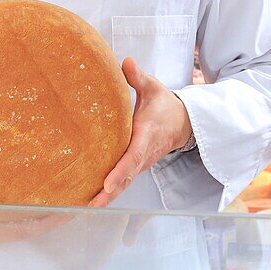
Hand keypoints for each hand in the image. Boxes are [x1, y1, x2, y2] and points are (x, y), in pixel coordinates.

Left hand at [89, 57, 191, 207]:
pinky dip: (110, 192)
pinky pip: (123, 181)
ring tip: (88, 207)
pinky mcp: (137, 166)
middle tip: (92, 204)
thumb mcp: (153, 88)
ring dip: (109, 196)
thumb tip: (125, 61)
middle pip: (127, 176)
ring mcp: (141, 162)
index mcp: (147, 134)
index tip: (108, 181)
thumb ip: (138, 77)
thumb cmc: (164, 104)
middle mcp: (145, 153)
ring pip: (125, 182)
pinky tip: (93, 200)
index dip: (121, 170)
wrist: (182, 123)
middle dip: (111, 191)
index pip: (134, 155)